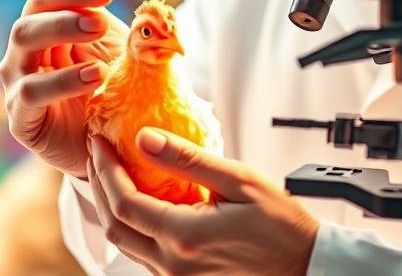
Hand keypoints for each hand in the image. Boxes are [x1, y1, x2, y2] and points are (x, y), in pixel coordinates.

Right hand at [0, 0, 126, 176]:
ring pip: (23, 45)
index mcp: (45, 27)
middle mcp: (24, 50)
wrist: (108, 146)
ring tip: (99, 57)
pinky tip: (93, 78)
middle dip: (65, 13)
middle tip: (100, 22)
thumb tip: (153, 14)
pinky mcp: (21, 117)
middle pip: (30, 17)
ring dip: (60, 38)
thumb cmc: (113, 91)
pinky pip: (30, 93)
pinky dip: (61, 82)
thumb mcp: (124, 56)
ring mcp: (17, 82)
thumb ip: (133, 33)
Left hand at [87, 130, 318, 275]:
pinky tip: (138, 195)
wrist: (304, 266)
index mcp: (186, 238)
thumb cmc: (281, 225)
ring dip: (111, 204)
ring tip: (110, 168)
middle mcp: (174, 266)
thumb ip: (188, 160)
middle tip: (96, 151)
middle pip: (114, 225)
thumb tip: (143, 138)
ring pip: (125, 242)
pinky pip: (143, 251)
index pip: (125, 202)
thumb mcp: (239, 181)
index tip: (99, 141)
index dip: (105, 169)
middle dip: (98, 184)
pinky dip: (132, 221)